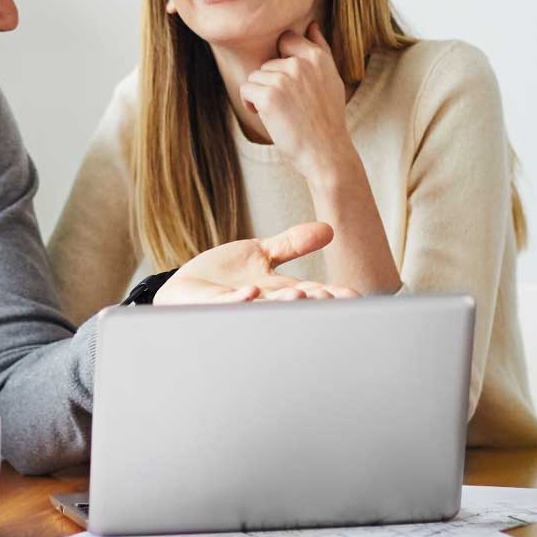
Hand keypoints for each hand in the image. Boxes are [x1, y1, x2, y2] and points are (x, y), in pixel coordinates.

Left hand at [153, 222, 360, 303]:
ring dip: (283, 303)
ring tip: (300, 294)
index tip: (352, 296)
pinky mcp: (213, 306)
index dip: (332, 296)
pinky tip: (253, 292)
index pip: (312, 294)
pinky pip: (229, 305)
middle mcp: (263, 304)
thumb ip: (292, 243)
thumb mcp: (261, 254)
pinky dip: (242, 301)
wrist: (184, 292)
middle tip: (329, 297)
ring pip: (265, 308)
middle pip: (293, 304)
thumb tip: (328, 229)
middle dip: (312, 302)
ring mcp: (239, 308)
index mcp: (278, 291)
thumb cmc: (225, 278)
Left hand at [239, 23, 353, 182]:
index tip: (288, 81)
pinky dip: (250, 103)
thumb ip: (320, 49)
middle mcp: (300, 64)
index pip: (286, 39)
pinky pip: (246, 89)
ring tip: (280, 111)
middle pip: (268, 63)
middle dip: (271, 83)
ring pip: (255, 76)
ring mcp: (283, 79)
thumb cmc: (326, 117)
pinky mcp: (268, 96)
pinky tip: (266, 115)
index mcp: (317, 57)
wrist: (325, 151)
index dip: (282, 60)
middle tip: (289, 105)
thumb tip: (312, 24)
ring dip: (260, 94)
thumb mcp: (331, 79)